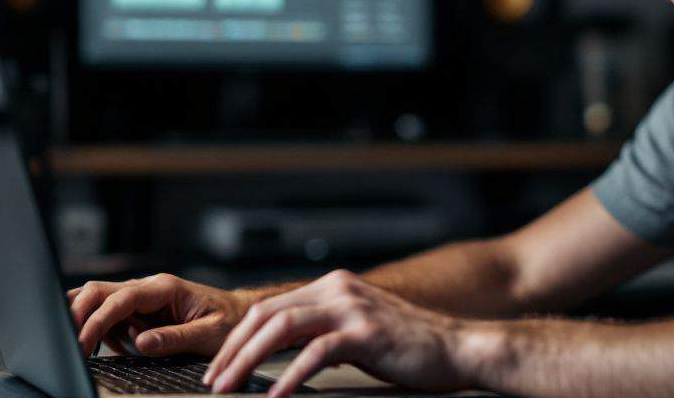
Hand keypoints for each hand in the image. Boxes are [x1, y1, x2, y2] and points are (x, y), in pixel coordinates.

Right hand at [68, 273, 253, 357]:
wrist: (240, 313)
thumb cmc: (229, 321)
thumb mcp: (208, 333)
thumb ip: (174, 338)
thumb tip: (140, 341)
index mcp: (165, 288)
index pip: (121, 298)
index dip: (98, 319)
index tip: (83, 342)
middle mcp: (149, 287)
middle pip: (99, 291)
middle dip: (78, 314)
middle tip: (72, 344)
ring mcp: (142, 297)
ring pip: (99, 300)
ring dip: (86, 320)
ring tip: (84, 346)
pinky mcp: (140, 310)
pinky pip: (110, 316)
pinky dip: (101, 330)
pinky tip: (109, 346)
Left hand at [203, 270, 476, 396]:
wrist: (458, 347)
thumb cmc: (411, 347)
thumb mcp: (359, 332)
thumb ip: (325, 333)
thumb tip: (288, 355)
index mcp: (333, 286)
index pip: (269, 307)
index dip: (238, 338)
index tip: (220, 367)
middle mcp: (338, 288)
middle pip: (267, 314)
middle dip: (233, 350)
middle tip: (214, 381)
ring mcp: (352, 307)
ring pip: (282, 327)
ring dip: (248, 361)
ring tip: (230, 388)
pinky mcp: (365, 331)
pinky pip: (315, 353)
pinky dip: (289, 376)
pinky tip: (275, 396)